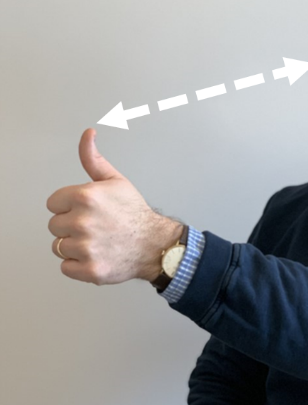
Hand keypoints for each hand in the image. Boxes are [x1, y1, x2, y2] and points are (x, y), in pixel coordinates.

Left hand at [47, 128, 183, 284]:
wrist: (157, 244)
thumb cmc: (135, 213)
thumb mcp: (115, 181)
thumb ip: (93, 159)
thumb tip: (87, 134)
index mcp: (85, 197)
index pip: (53, 203)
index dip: (69, 206)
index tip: (88, 211)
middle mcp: (83, 221)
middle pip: (54, 226)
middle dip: (71, 226)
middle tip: (96, 227)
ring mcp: (86, 247)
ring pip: (59, 247)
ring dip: (75, 246)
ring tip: (97, 241)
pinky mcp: (89, 269)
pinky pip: (66, 267)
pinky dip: (79, 265)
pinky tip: (97, 255)